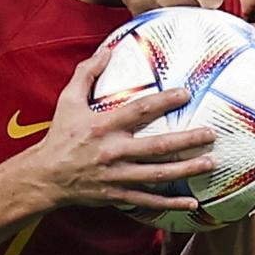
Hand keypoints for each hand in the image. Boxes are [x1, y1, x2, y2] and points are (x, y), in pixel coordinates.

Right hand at [18, 46, 216, 212]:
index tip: (186, 93)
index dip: (164, 100)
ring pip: (158, 175)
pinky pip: (148, 201)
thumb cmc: (59, 136)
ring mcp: (117, 176)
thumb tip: (108, 50)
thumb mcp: (68, 101)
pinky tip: (192, 203)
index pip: (139, 110)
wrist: (44, 177)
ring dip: (186, 170)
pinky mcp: (117, 195)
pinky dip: (171, 204)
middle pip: (156, 146)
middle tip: (211, 134)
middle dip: (186, 140)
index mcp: (103, 126)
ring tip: (210, 163)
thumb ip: (87, 73)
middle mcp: (113, 151)